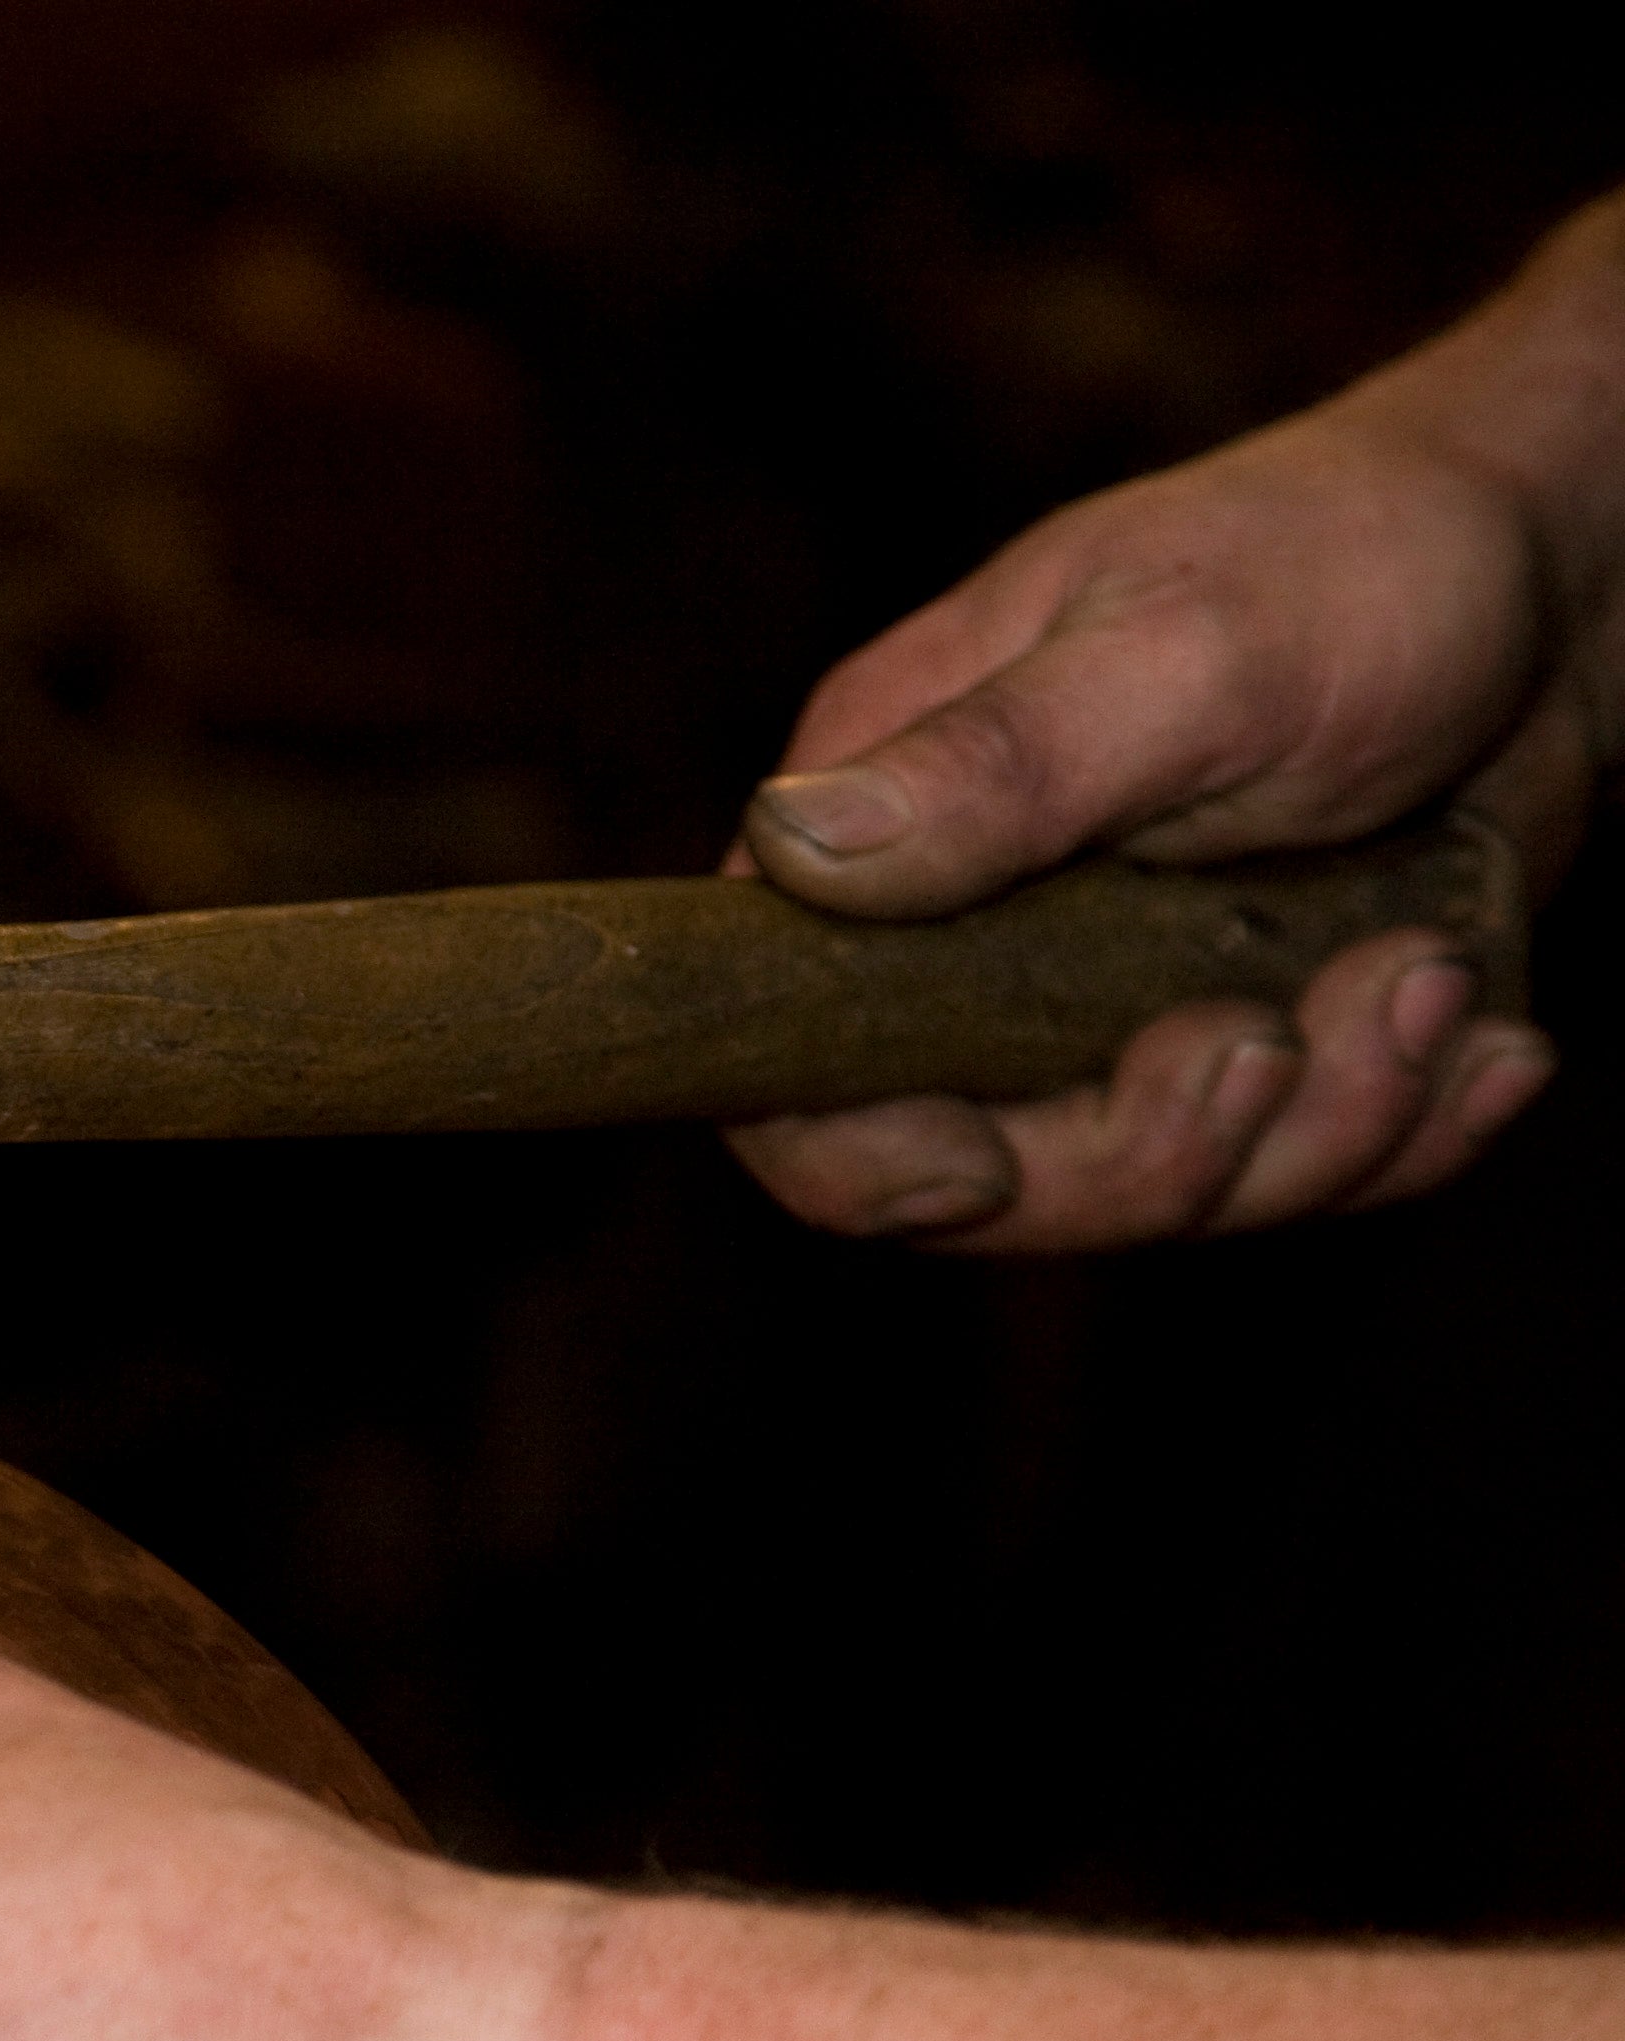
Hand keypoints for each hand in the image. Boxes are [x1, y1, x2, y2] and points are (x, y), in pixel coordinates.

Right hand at [724, 205, 1624, 1246]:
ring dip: (1327, 1123)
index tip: (980, 1164)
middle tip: (1280, 1035)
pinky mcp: (1248, 1039)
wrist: (1562, 570)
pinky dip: (1411, 1127)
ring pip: (1161, 1189)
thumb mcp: (1183, 654)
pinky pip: (1299, 1172)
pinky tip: (1488, 1036)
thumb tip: (792, 850)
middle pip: (991, 1173)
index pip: (786, 1060)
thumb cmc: (1361, 558)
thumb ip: (994, 766)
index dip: (851, 1155)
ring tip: (1430, 978)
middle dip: (1159, 1148)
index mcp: (900, 832)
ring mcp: (1116, 1007)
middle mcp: (978, 940)